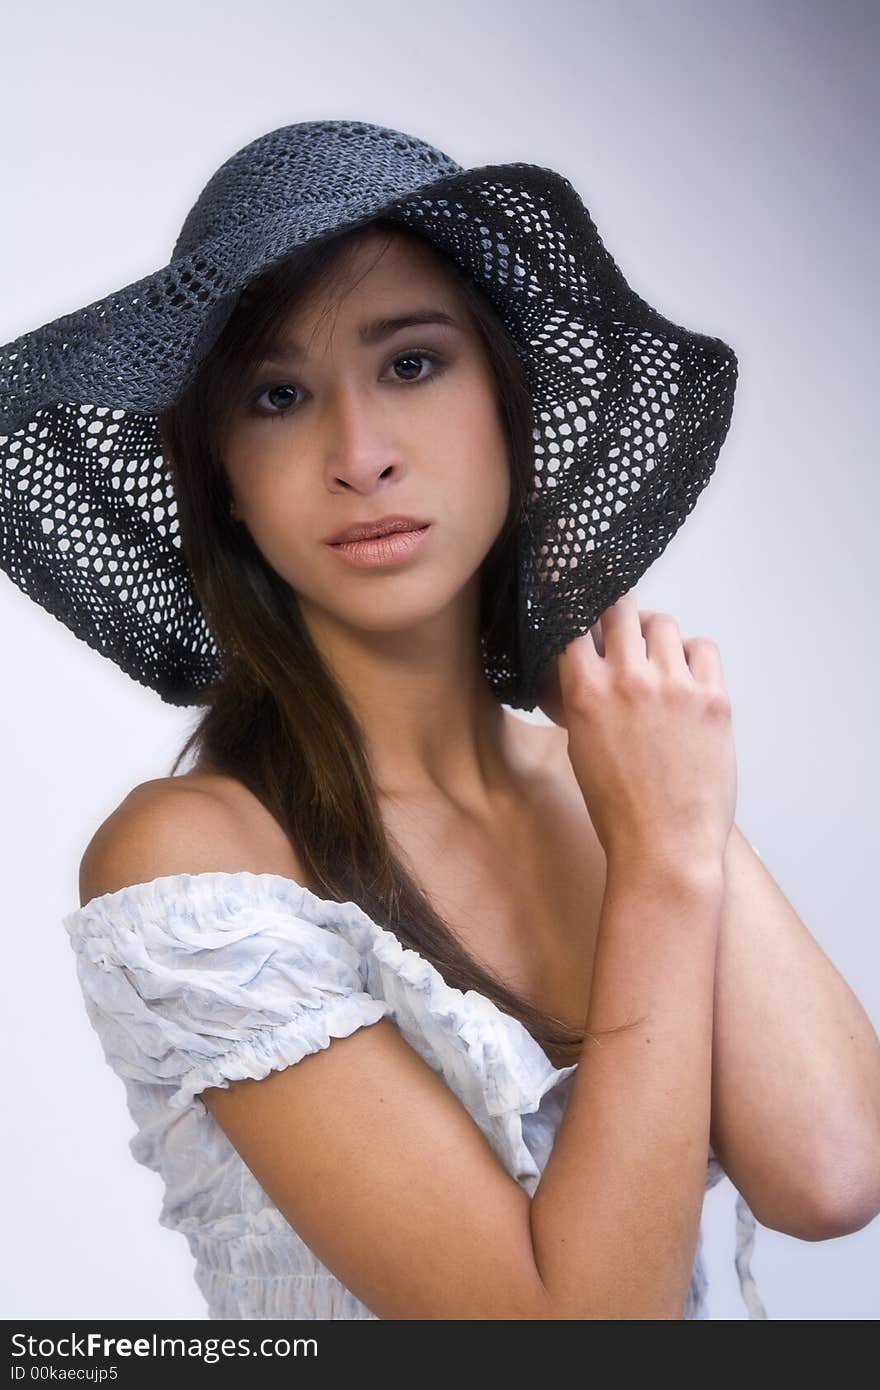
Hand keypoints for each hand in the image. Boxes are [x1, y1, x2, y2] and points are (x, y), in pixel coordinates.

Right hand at [536, 588, 736, 867]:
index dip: (575, 608)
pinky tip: (687, 679)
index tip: (578, 605)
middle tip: (622, 633)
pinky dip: (693, 656)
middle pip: (621, 607)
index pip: (573, 621)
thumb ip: (575, 698)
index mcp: (585, 692)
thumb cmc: (617, 805)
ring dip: (656, 635)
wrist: (664, 846)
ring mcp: (675, 686)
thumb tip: (574, 662)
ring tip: (657, 662)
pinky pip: (704, 648)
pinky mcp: (713, 699)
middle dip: (618, 616)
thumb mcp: (579, 746)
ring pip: (664, 623)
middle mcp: (628, 679)